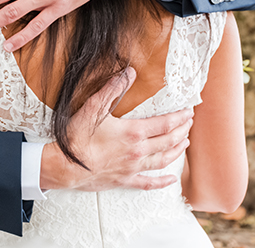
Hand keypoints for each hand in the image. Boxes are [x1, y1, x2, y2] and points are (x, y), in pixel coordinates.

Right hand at [40, 68, 192, 191]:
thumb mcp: (93, 107)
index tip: (189, 111)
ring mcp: (133, 168)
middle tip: (189, 124)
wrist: (65, 166)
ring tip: (185, 143)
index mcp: (134, 132)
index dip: (180, 117)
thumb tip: (130, 72)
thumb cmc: (78, 137)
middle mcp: (138, 151)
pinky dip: (162, 182)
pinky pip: (148, 183)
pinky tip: (171, 180)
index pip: (165, 124)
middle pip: (168, 141)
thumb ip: (113, 89)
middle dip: (182, 131)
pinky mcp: (125, 180)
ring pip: (163, 160)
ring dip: (176, 151)